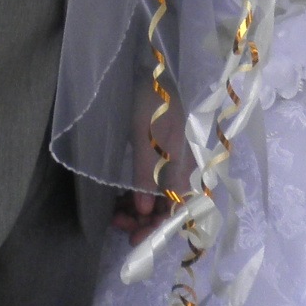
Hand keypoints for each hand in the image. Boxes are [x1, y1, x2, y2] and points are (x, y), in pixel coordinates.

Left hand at [113, 77, 186, 244]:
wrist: (156, 66)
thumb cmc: (154, 98)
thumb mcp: (147, 135)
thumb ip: (147, 174)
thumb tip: (145, 212)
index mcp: (190, 165)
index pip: (182, 210)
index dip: (161, 230)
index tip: (136, 240)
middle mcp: (187, 170)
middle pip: (172, 209)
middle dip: (147, 224)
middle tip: (119, 228)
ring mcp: (175, 165)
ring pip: (161, 201)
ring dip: (140, 213)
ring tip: (115, 217)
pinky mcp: (164, 158)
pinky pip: (154, 187)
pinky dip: (138, 198)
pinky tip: (121, 202)